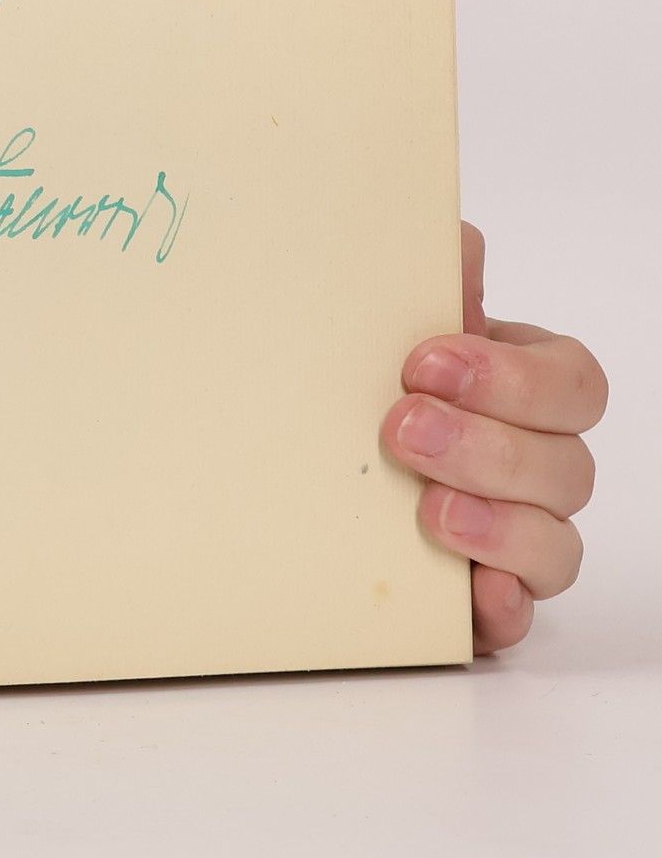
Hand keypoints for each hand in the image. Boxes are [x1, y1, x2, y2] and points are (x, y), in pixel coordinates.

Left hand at [383, 223, 603, 653]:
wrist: (287, 464)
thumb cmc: (354, 382)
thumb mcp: (378, 328)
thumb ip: (424, 285)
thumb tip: (455, 240)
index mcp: (520, 388)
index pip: (570, 381)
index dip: (511, 376)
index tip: (425, 361)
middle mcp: (530, 464)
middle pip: (568, 466)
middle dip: (488, 447)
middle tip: (403, 428)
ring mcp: (513, 537)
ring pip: (555, 544)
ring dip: (497, 524)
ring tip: (427, 509)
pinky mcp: (479, 599)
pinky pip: (518, 616)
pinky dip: (500, 606)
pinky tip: (472, 594)